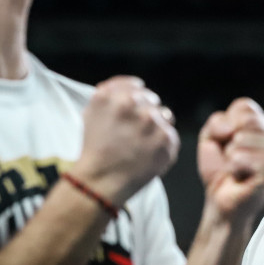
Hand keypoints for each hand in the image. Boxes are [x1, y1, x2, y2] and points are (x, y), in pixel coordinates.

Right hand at [73, 76, 179, 204]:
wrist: (101, 181)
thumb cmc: (95, 146)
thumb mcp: (92, 110)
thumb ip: (112, 89)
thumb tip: (136, 83)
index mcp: (118, 97)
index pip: (137, 86)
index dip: (134, 98)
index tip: (131, 110)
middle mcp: (138, 107)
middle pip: (152, 100)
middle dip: (145, 111)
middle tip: (134, 130)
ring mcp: (154, 123)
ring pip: (165, 115)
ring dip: (156, 125)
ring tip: (141, 142)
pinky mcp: (167, 141)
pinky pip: (170, 135)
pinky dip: (162, 142)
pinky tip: (148, 152)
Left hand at [196, 98, 263, 221]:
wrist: (221, 200)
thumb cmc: (221, 170)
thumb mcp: (211, 137)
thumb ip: (217, 122)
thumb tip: (232, 130)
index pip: (245, 106)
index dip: (227, 123)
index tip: (228, 141)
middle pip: (246, 120)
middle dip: (229, 140)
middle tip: (234, 157)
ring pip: (242, 137)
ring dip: (231, 156)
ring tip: (238, 168)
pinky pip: (242, 157)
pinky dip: (233, 167)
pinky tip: (240, 176)